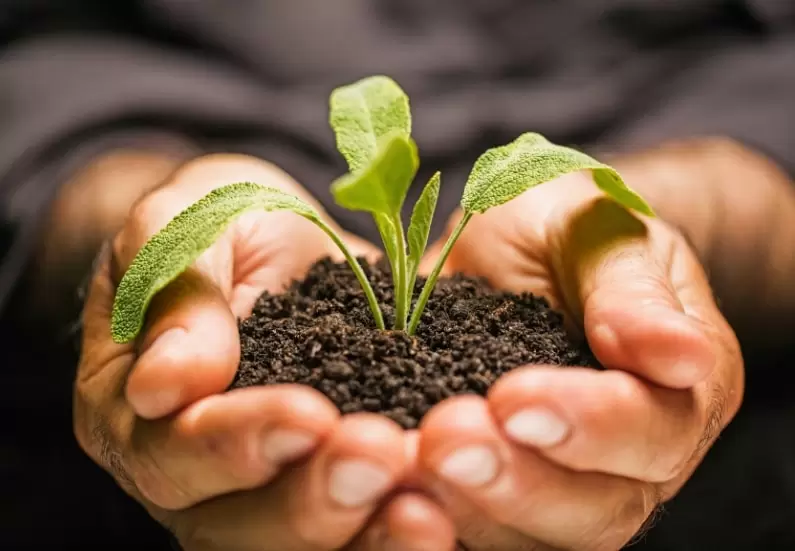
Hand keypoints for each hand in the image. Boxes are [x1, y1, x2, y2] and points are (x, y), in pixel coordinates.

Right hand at [74, 154, 454, 550]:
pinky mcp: (331, 486)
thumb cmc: (220, 223)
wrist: (277, 237)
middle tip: (380, 458)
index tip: (307, 416)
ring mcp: (261, 491)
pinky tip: (450, 511)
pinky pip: (358, 524)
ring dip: (364, 533)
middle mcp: (193, 475)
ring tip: (428, 509)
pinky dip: (398, 526)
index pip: (173, 451)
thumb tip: (164, 385)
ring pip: (300, 544)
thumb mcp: (186, 223)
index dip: (238, 444)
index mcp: (137, 412)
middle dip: (311, 498)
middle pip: (235, 525)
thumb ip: (177, 290)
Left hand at [416, 172, 743, 549]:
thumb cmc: (570, 229)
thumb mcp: (599, 231)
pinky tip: (385, 479)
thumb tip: (677, 354)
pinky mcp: (499, 492)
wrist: (522, 249)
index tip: (515, 396)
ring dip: (466, 506)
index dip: (590, 424)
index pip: (654, 431)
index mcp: (679, 391)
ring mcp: (564, 485)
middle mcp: (632, 460)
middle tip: (445, 439)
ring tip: (403, 462)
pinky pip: (473, 522)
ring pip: (530, 535)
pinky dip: (428, 512)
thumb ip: (632, 288)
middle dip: (519, 482)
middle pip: (596, 510)